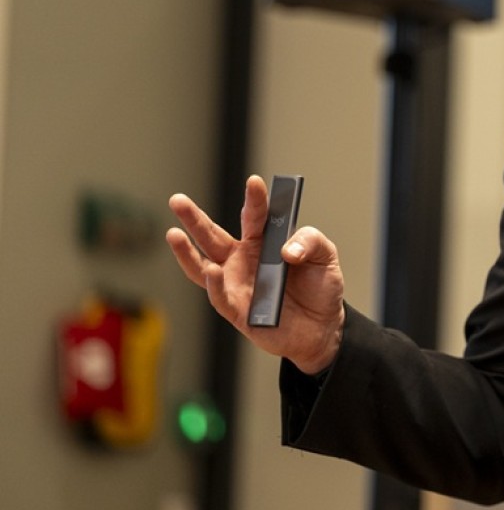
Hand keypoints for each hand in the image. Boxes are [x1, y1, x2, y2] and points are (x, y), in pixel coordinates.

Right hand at [166, 175, 345, 373]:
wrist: (322, 327)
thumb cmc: (319, 288)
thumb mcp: (325, 257)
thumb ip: (311, 242)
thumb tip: (288, 250)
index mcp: (263, 242)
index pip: (255, 216)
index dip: (255, 199)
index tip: (254, 182)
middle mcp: (243, 260)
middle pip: (213, 236)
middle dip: (194, 218)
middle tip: (177, 199)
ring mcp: (236, 284)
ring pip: (204, 266)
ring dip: (186, 251)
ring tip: (173, 233)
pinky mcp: (237, 311)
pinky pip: (220, 296)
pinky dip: (215, 284)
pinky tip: (212, 270)